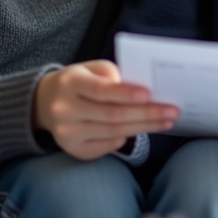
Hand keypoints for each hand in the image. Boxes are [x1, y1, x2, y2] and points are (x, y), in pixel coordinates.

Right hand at [33, 60, 177, 159]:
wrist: (45, 103)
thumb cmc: (78, 82)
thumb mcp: (89, 68)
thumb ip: (111, 74)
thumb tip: (139, 91)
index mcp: (69, 83)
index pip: (101, 90)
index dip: (126, 94)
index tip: (150, 94)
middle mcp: (64, 110)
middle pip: (112, 115)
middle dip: (146, 114)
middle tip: (172, 111)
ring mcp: (67, 133)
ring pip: (113, 132)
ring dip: (143, 128)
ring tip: (165, 121)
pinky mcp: (73, 150)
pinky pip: (107, 146)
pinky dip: (125, 138)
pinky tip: (140, 131)